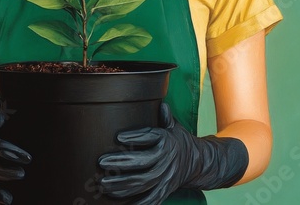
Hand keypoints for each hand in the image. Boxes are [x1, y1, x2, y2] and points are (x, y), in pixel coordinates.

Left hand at [98, 103, 248, 204]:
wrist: (199, 163)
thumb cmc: (179, 141)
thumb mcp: (174, 127)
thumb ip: (165, 117)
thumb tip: (162, 105)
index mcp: (166, 141)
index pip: (149, 137)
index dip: (134, 137)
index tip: (118, 137)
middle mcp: (166, 160)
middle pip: (141, 163)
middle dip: (119, 163)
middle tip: (101, 162)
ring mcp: (165, 177)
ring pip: (142, 184)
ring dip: (121, 185)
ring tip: (103, 183)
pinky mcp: (165, 190)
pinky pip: (150, 200)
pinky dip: (136, 204)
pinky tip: (119, 204)